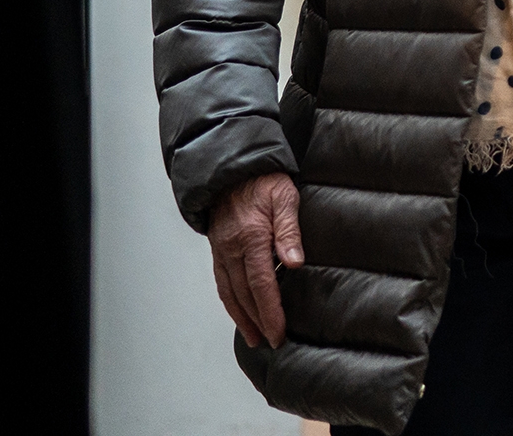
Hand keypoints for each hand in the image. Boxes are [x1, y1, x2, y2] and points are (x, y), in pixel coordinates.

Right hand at [208, 172, 302, 347]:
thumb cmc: (265, 181)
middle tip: (271, 342)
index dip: (270, 310)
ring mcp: (221, 251)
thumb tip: (295, 262)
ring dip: (242, 318)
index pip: (261, 283)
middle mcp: (231, 249)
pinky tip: (240, 313)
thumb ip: (290, 229)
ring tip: (254, 337)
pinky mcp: (217, 251)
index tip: (278, 331)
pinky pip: (222, 283)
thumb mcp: (285, 196)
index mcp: (250, 237)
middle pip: (243, 294)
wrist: (233, 170)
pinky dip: (231, 302)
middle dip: (257, 322)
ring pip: (229, 293)